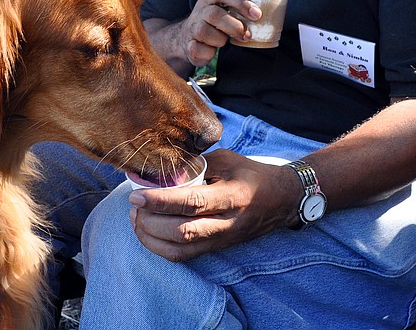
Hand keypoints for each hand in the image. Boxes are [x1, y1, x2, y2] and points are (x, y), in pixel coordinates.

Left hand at [127, 150, 298, 261]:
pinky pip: (185, 256)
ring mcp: (222, 239)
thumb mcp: (227, 160)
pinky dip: (160, 248)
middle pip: (182, 232)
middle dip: (150, 221)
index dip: (161, 201)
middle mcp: (226, 223)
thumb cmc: (251, 174)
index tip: (137, 194)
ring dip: (151, 237)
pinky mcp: (217, 248)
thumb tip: (161, 167)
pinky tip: (148, 232)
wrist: (282, 200)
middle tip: (133, 205)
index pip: (191, 203)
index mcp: (231, 197)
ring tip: (136, 219)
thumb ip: (196, 165)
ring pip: (181, 249)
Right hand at [174, 0, 261, 66]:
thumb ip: (240, 8)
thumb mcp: (225, 9)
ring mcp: (192, 28)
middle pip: (214, 14)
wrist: (187, 37)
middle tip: (247, 35)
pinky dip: (208, 53)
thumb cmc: (215, 22)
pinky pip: (197, 49)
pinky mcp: (189, 45)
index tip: (257, 14)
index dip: (240, 2)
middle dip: (234, 26)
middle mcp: (200, 11)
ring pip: (204, 32)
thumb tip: (271, 12)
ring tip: (225, 42)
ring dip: (220, 40)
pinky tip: (212, 51)